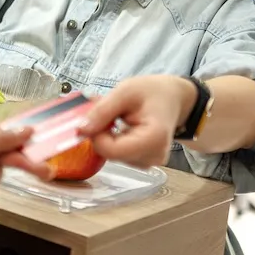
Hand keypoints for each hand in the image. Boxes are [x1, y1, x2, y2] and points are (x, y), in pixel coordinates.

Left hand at [77, 75, 196, 167]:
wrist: (174, 98)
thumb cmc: (153, 91)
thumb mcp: (125, 91)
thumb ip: (102, 111)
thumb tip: (80, 130)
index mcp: (153, 139)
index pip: (111, 150)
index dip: (97, 134)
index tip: (98, 116)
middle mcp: (154, 156)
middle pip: (111, 154)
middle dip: (102, 133)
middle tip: (110, 113)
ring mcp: (150, 162)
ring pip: (112, 155)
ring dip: (108, 136)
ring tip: (120, 118)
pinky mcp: (144, 162)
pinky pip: (119, 155)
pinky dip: (114, 141)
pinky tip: (123, 127)